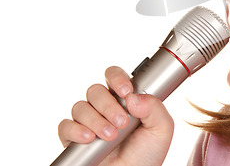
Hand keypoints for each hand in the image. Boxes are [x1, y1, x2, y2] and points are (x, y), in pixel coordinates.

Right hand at [58, 66, 173, 165]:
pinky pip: (65, 126)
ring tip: (110, 136)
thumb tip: (133, 97)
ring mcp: (89, 122)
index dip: (117, 78)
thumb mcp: (162, 129)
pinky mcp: (74, 139)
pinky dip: (75, 130)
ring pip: (81, 106)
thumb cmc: (147, 155)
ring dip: (96, 120)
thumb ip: (155, 107)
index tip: (126, 92)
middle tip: (121, 122)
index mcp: (125, 100)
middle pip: (96, 90)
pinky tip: (89, 138)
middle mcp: (105, 108)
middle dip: (108, 105)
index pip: (114, 77)